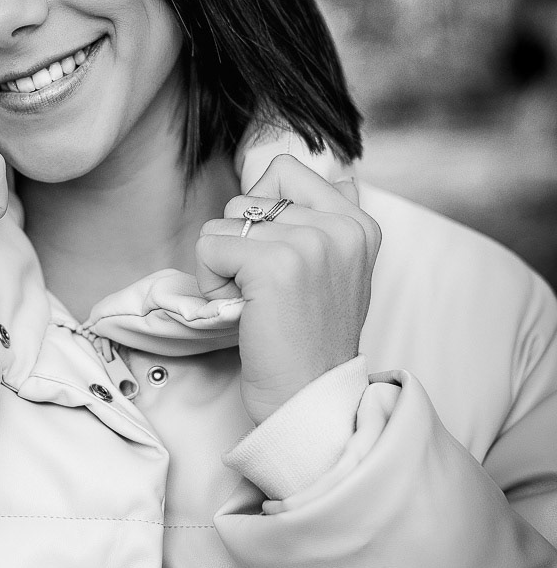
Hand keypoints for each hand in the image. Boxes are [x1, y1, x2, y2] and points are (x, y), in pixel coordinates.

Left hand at [194, 155, 381, 424]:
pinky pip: (210, 245)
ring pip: (225, 222)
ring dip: (225, 265)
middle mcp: (340, 226)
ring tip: (257, 302)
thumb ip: (326, 221)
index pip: (285, 170)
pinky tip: (242, 310)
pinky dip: (211, 281)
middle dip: (241, 243)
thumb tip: (321, 176)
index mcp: (359, 223)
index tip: (279, 262)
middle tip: (268, 291)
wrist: (309, 397)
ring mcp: (310, 242)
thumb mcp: (336, 270)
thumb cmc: (309, 338)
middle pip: (248, 198)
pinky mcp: (274, 264)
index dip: (261, 213)